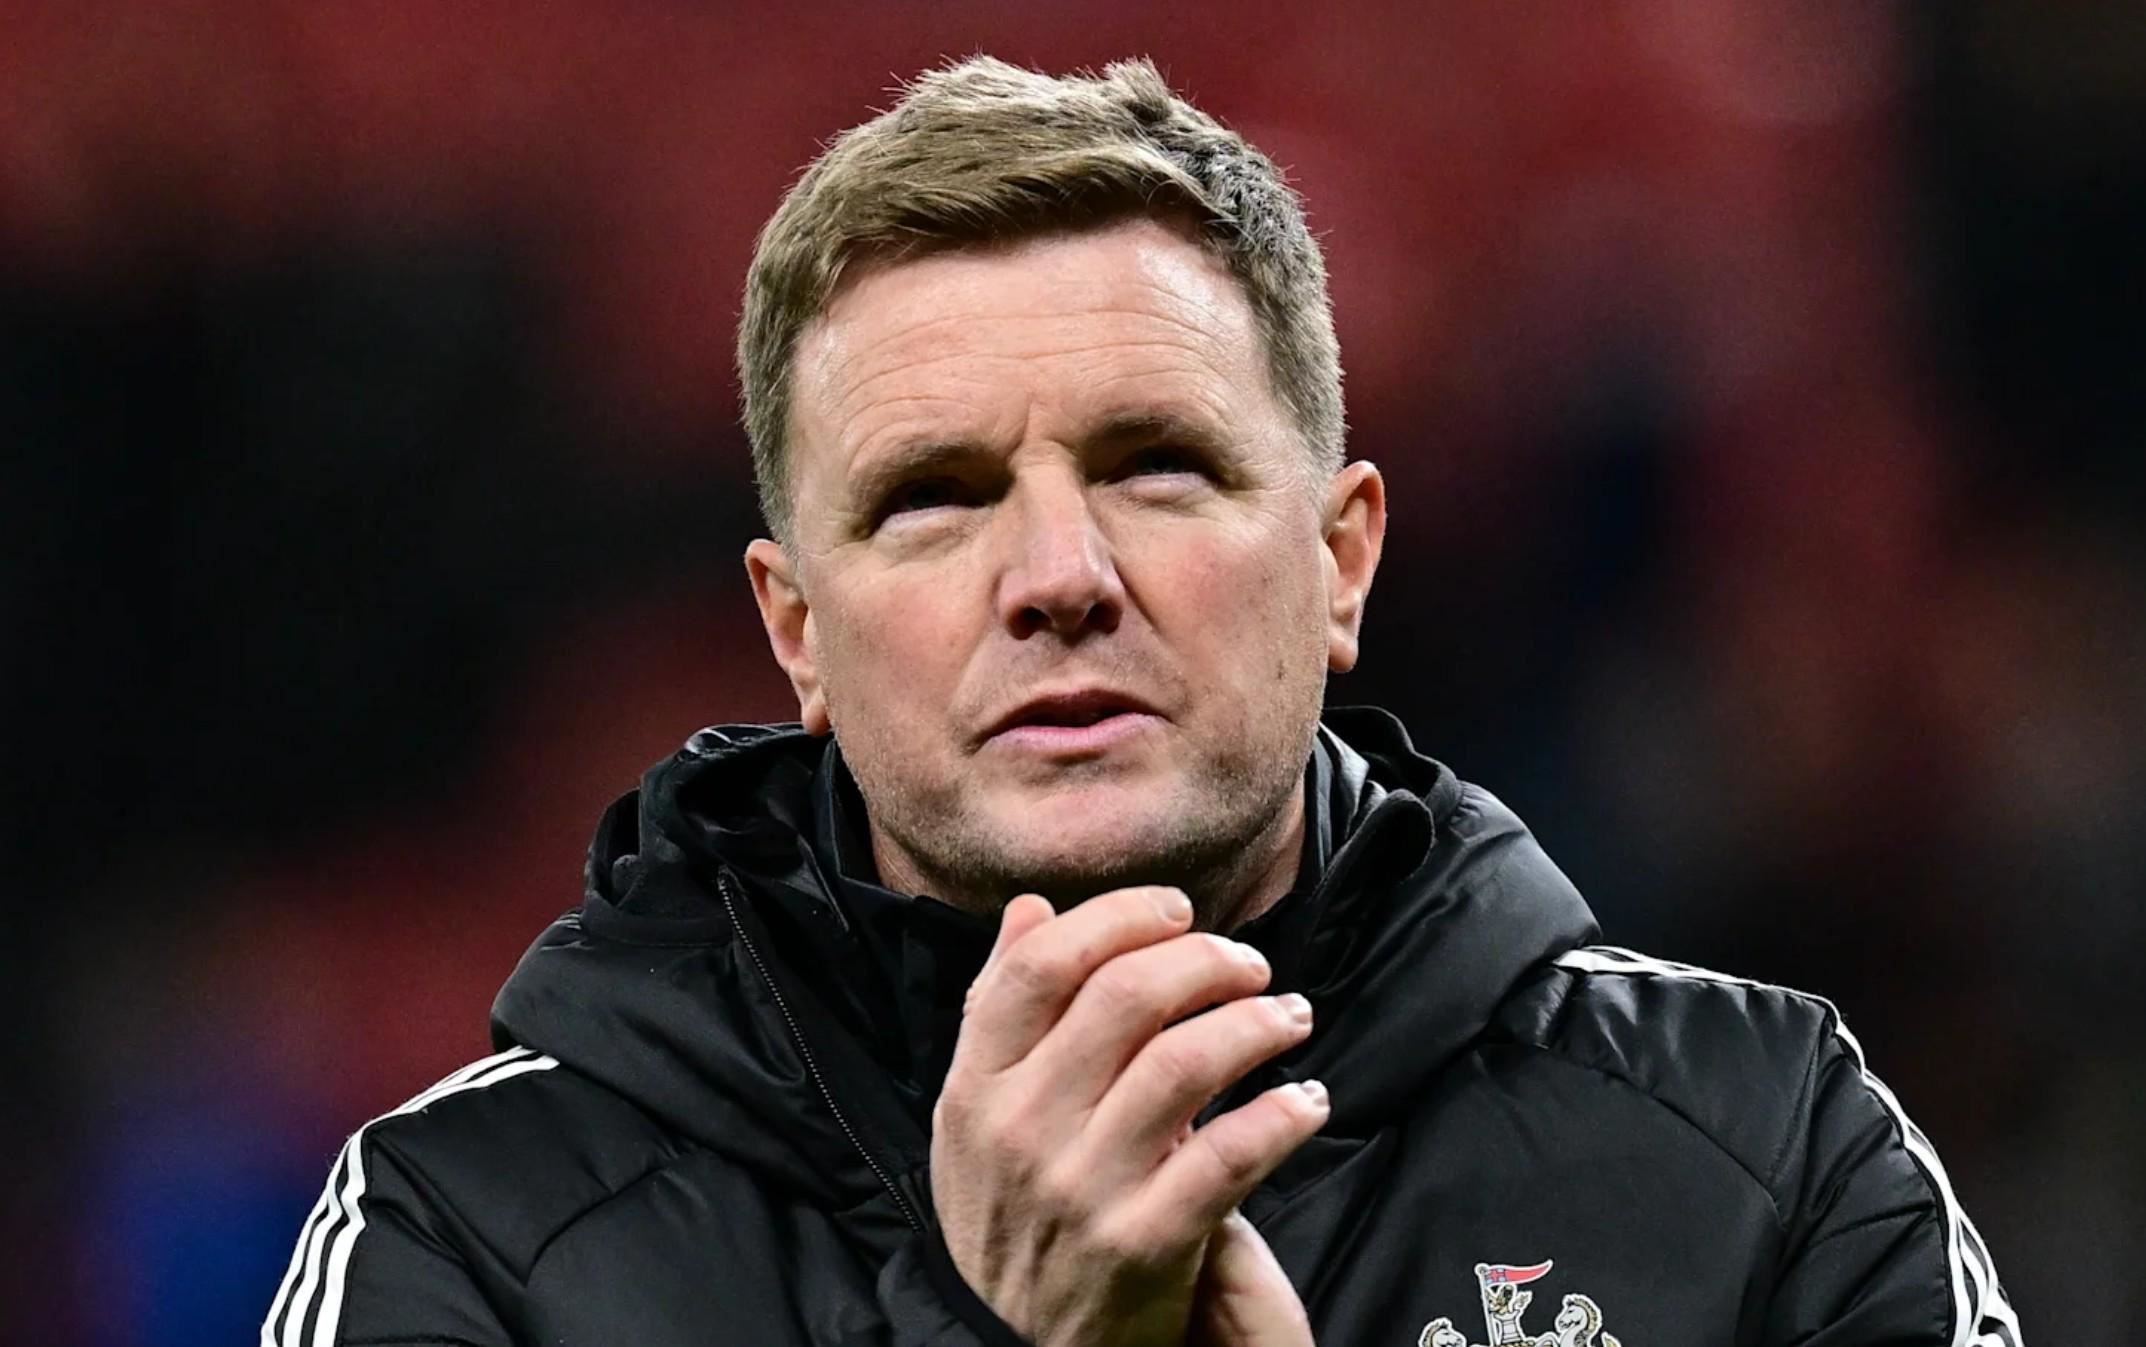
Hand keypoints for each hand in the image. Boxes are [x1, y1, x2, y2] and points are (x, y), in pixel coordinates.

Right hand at [931, 887, 1327, 1346]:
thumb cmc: (1011, 1214)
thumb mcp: (973, 1116)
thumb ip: (998, 1009)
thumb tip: (1031, 909)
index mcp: (976, 1086)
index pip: (1043, 964)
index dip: (1122, 917)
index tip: (1177, 913)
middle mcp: (1022, 1129)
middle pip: (1126, 995)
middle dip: (1206, 960)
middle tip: (1247, 965)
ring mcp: (1084, 1187)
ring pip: (1185, 1061)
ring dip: (1256, 1022)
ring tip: (1288, 1017)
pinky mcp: (1146, 1243)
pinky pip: (1231, 1154)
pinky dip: (1283, 1114)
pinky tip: (1307, 1100)